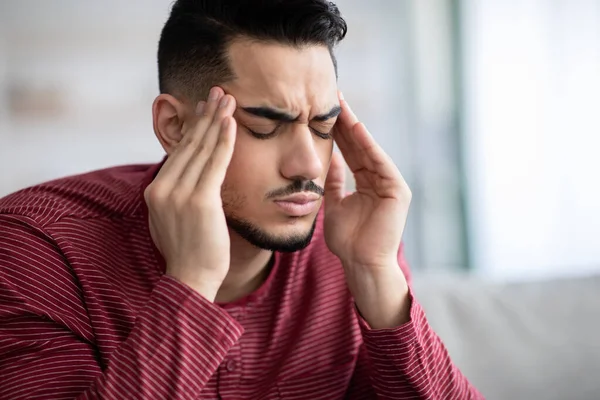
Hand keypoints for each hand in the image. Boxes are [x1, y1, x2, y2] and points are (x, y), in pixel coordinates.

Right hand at [144, 87, 236, 301]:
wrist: (191, 281)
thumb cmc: (189, 254)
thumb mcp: (173, 220)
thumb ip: (177, 196)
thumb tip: (187, 179)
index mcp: (156, 191)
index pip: (179, 152)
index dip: (194, 128)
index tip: (204, 109)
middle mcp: (163, 188)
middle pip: (189, 145)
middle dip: (205, 116)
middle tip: (218, 92)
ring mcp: (179, 193)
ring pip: (202, 149)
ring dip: (216, 121)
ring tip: (228, 99)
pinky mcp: (199, 200)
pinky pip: (215, 163)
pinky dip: (224, 141)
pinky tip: (231, 123)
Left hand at [324, 93, 411, 270]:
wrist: (361, 263)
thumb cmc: (347, 240)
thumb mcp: (334, 204)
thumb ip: (333, 181)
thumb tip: (328, 158)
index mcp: (365, 183)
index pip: (350, 151)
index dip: (337, 132)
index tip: (322, 112)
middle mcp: (379, 179)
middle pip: (360, 146)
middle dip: (345, 122)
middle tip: (333, 97)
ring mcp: (390, 183)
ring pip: (369, 150)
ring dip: (355, 127)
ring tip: (341, 105)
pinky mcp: (398, 190)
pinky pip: (380, 162)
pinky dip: (369, 145)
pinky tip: (356, 127)